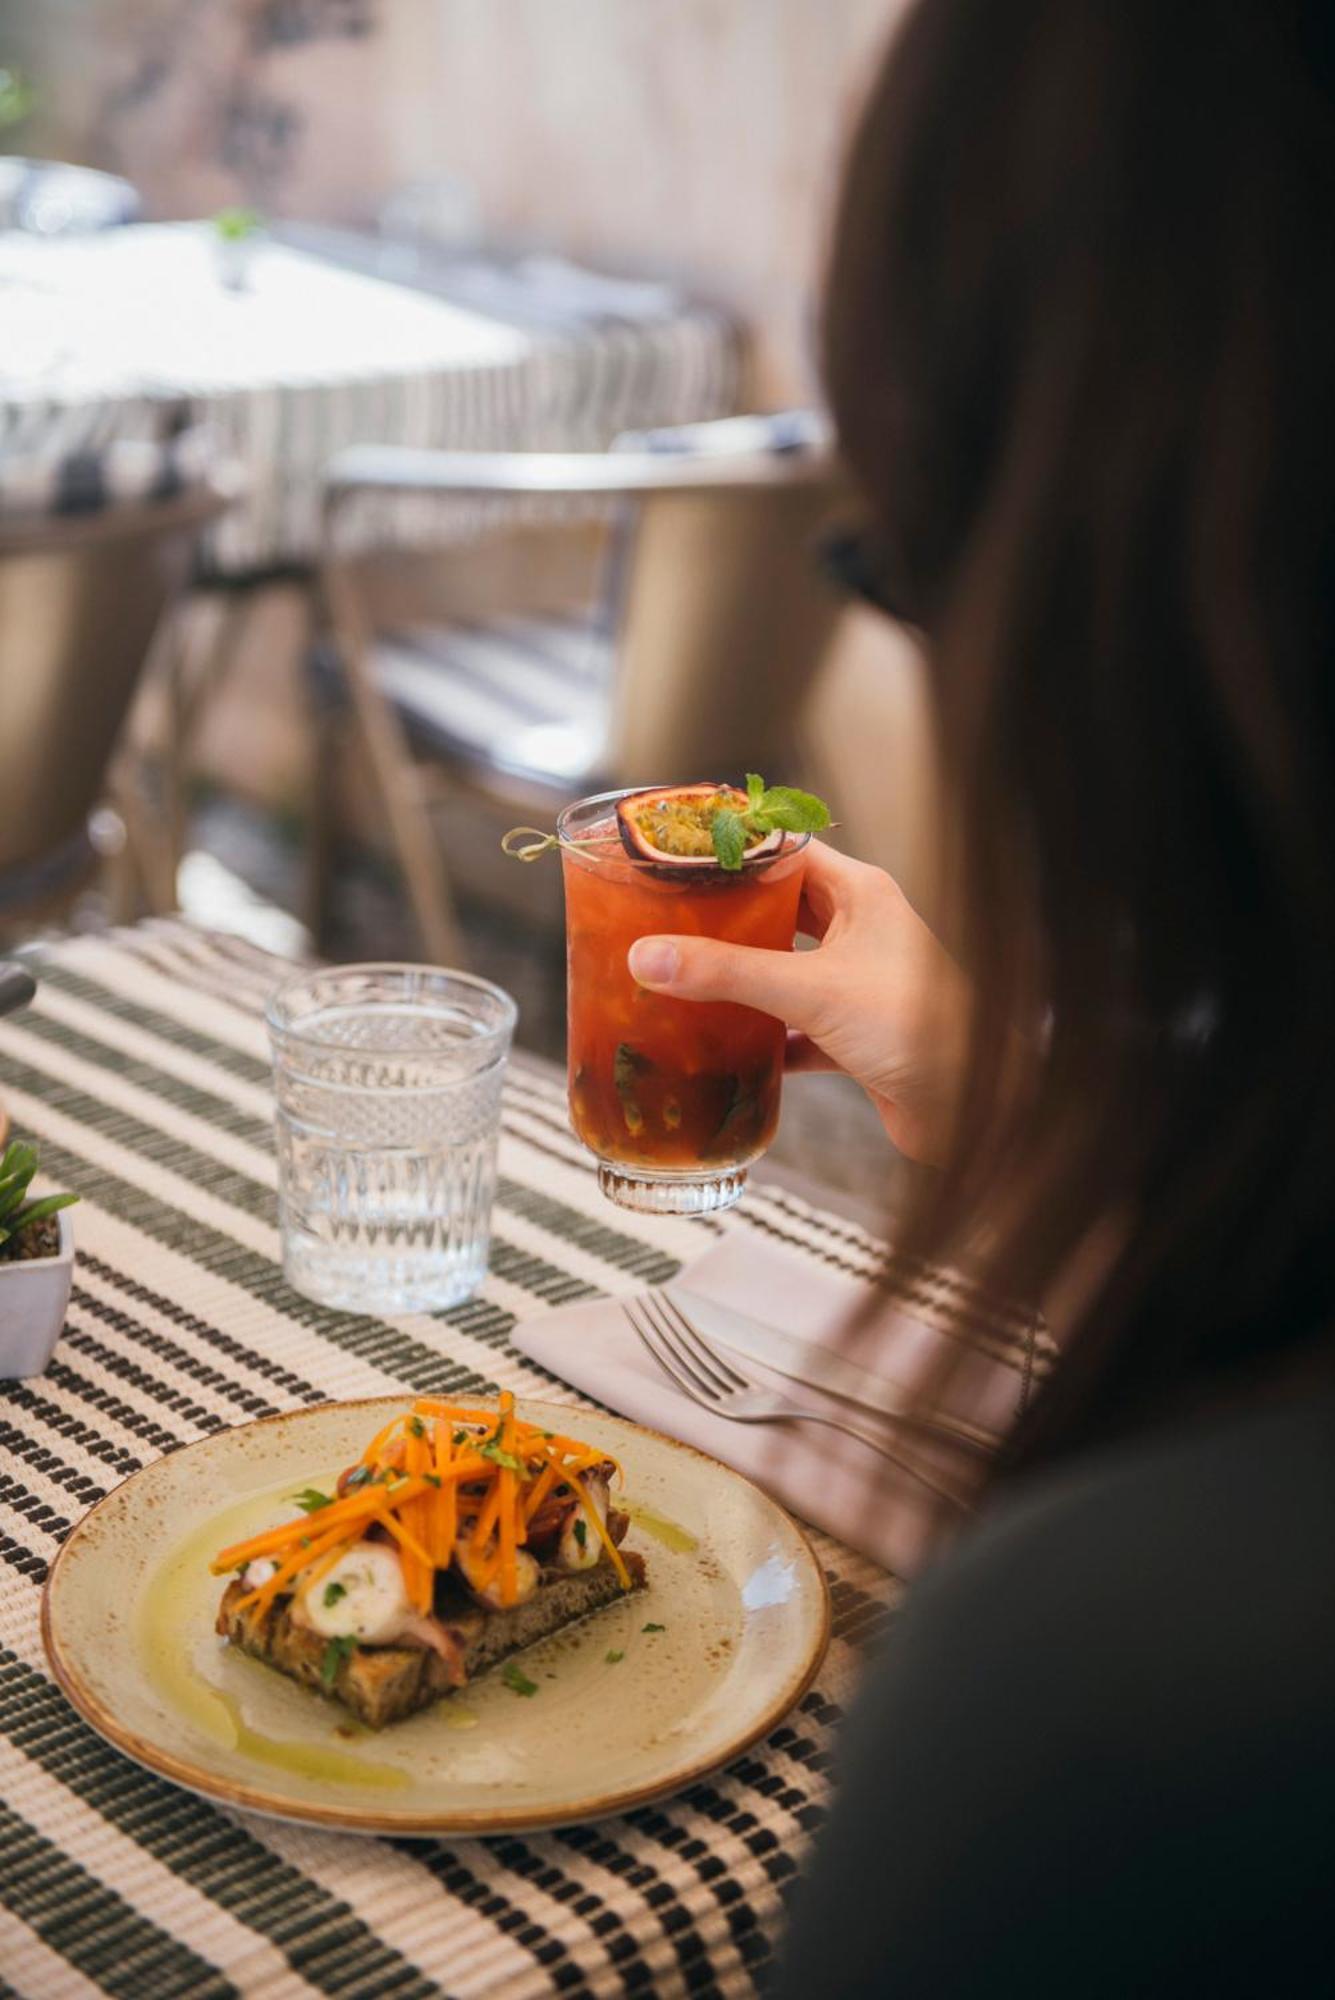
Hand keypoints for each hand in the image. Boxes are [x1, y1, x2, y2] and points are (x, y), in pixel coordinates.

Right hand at [626, 842, 971, 1164]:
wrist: (971, 1105)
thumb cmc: (918, 1027)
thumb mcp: (810, 989)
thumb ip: (727, 972)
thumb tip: (648, 956)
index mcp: (861, 895)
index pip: (787, 851)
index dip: (736, 851)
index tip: (680, 855)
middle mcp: (861, 932)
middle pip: (780, 909)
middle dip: (728, 917)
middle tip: (668, 917)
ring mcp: (857, 984)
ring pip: (784, 969)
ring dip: (741, 978)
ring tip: (681, 974)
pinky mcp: (854, 1036)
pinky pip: (794, 1028)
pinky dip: (762, 1036)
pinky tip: (724, 1045)